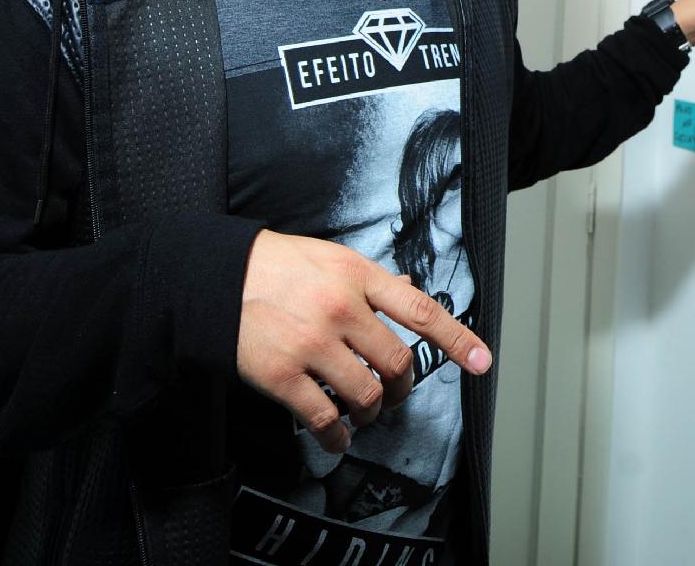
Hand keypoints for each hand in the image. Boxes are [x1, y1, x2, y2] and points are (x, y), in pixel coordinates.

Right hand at [236, 229, 492, 453]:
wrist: (212, 277)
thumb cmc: (275, 265)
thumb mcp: (329, 257)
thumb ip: (370, 279)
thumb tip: (408, 289)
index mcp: (358, 275)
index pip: (420, 310)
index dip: (456, 339)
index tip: (482, 362)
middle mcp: (341, 308)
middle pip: (397, 361)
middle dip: (403, 387)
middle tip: (394, 394)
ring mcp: (312, 343)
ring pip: (367, 394)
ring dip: (372, 412)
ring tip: (363, 413)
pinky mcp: (282, 374)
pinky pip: (323, 417)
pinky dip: (336, 436)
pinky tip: (336, 437)